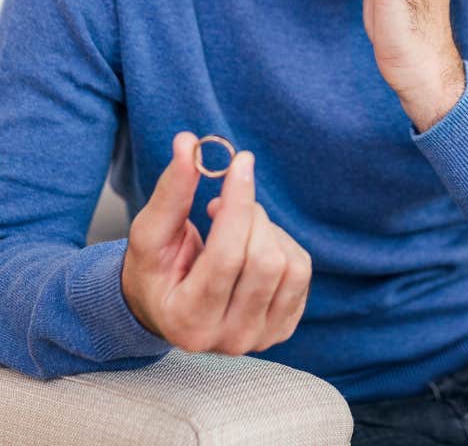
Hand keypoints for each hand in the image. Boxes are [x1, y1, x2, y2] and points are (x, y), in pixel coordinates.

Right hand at [121, 131, 311, 354]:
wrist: (167, 307)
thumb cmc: (156, 269)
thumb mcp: (151, 232)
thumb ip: (171, 191)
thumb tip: (188, 143)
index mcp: (187, 319)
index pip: (226, 256)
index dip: (238, 203)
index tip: (241, 162)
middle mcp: (227, 339)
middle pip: (263, 260)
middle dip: (249, 215)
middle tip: (223, 204)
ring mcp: (260, 338)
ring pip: (289, 264)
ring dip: (265, 230)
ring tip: (236, 229)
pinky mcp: (284, 326)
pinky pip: (301, 270)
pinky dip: (281, 245)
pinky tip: (253, 246)